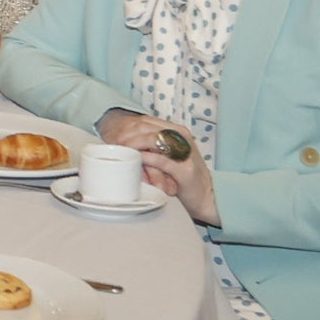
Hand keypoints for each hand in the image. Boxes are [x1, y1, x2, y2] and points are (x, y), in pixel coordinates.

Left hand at [97, 112, 217, 222]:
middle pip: (148, 128)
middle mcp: (183, 138)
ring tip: (122, 150)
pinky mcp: (185, 170)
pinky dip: (147, 159)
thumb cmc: (184, 178)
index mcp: (178, 132)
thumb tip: (126, 145)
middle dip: (128, 134)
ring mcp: (185, 152)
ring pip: (154, 140)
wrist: (206, 197)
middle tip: (114, 143)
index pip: (148, 122)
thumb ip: (153, 148)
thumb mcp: (168, 157)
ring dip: (135, 144)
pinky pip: (162, 160)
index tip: (113, 136)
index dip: (128, 127)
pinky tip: (137, 159)